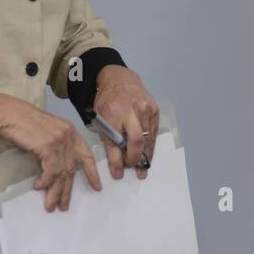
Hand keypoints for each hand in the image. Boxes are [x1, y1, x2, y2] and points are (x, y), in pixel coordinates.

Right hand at [0, 88, 100, 211]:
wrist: (9, 113)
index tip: (97, 187)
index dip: (92, 173)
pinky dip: (45, 182)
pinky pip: (50, 171)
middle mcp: (68, 135)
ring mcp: (59, 141)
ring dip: (55, 192)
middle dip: (67, 189)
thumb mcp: (47, 131)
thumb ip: (56, 145)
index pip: (87, 155)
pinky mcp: (48, 146)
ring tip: (50, 205)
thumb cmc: (22, 121)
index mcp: (70, 131)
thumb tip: (56, 168)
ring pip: (61, 173)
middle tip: (64, 205)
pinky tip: (38, 187)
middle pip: (72, 168)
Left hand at [92, 66, 158, 180]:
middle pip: (136, 140)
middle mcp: (130, 111)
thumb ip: (108, 138)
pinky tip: (148, 153)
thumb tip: (117, 162)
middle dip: (135, 158)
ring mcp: (144, 109)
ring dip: (146, 155)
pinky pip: (154, 131)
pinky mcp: (154, 109)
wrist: (119, 79)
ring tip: (143, 168)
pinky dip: (151, 144)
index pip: (114, 143)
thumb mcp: (99, 118)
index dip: (116, 162)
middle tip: (134, 170)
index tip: (118, 174)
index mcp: (111, 113)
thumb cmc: (107, 101)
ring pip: (148, 138)